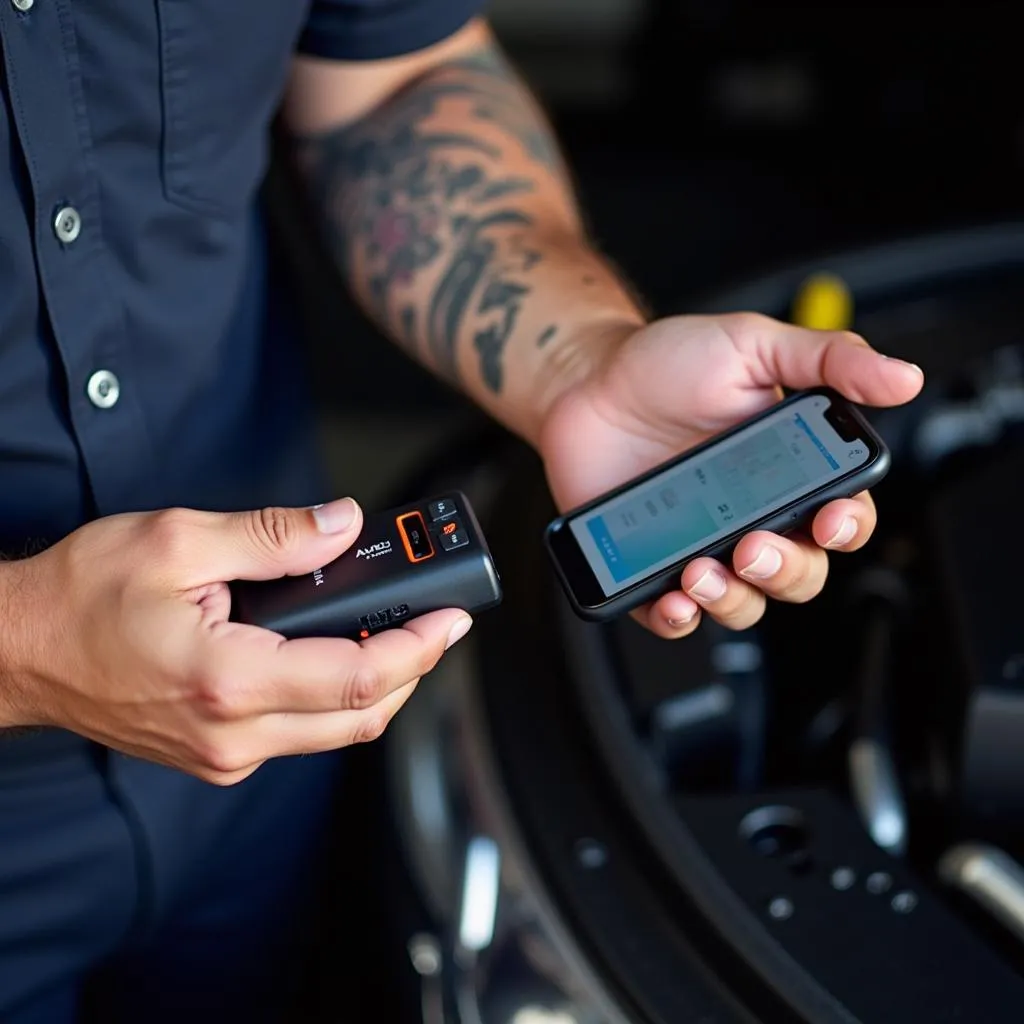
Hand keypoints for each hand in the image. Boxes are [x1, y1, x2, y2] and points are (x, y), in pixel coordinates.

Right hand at [0, 498, 471, 783]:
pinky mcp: (217, 754)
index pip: (356, 678)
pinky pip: (302, 733)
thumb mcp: (179, 540)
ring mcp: (225, 753)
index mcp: (228, 679)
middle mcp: (232, 733)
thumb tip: (341, 525)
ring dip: (379, 685)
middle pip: (361, 717)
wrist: (20, 652)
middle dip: (414, 669)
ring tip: (400, 631)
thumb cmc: (82, 598)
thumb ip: (272, 536)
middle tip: (438, 623)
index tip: (452, 619)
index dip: (418, 648)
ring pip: (335, 731)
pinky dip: (337, 697)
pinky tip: (344, 655)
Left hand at [538, 313, 923, 637]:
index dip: (846, 527)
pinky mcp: (654, 566)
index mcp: (791, 469)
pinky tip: (674, 600)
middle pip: (798, 572)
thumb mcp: (752, 346)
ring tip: (703, 571)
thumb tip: (903, 376)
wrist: (584, 382)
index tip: (829, 519)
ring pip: (744, 601)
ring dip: (733, 598)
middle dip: (784, 570)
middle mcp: (753, 515)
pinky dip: (679, 617)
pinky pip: (676, 613)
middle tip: (752, 546)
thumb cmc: (666, 363)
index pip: (843, 516)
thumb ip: (827, 358)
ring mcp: (704, 544)